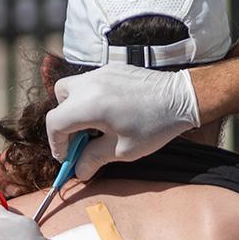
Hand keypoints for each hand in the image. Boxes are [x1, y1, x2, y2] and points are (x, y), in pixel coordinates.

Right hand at [45, 64, 199, 179]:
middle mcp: (90, 84)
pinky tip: (109, 112)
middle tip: (80, 142)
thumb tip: (79, 170)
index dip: (56, 143)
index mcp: (89, 105)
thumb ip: (94, 159)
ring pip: (72, 88)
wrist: (183, 98)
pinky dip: (90, 98)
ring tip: (94, 126)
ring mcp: (101, 73)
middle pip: (59, 102)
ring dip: (74, 108)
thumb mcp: (123, 150)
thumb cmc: (155, 126)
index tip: (67, 157)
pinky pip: (90, 83)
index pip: (55, 123)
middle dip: (64, 124)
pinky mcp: (113, 69)